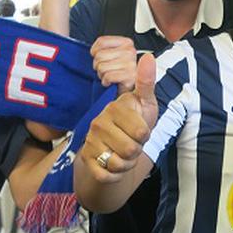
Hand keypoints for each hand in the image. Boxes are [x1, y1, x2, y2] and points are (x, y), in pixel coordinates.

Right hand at [79, 54, 157, 183]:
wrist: (113, 148)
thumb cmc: (133, 124)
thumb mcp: (144, 103)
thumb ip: (146, 82)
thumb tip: (147, 57)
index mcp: (114, 108)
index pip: (142, 132)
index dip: (146, 135)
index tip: (140, 130)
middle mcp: (98, 123)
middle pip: (131, 149)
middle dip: (137, 151)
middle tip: (131, 143)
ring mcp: (90, 141)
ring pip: (119, 163)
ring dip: (127, 164)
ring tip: (123, 154)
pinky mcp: (85, 159)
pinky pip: (106, 175)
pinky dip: (115, 175)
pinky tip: (113, 166)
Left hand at [90, 35, 137, 90]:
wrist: (132, 91)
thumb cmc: (120, 73)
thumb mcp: (114, 55)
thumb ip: (105, 48)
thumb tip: (94, 51)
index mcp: (127, 43)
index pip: (102, 41)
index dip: (95, 51)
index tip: (100, 58)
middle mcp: (130, 51)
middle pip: (99, 55)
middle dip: (98, 65)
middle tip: (106, 70)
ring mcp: (131, 64)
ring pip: (101, 67)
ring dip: (102, 75)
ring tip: (109, 76)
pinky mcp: (130, 76)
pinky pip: (108, 76)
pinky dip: (105, 81)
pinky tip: (111, 82)